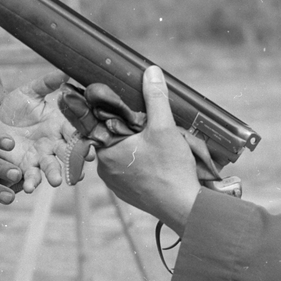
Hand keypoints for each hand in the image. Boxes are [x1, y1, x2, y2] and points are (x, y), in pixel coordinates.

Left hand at [0, 70, 76, 192]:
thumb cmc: (17, 105)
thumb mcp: (30, 91)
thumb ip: (46, 84)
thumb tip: (63, 72)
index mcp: (60, 125)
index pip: (76, 134)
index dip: (84, 143)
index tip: (91, 151)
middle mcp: (54, 143)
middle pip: (67, 155)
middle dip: (73, 164)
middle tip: (77, 173)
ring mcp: (40, 156)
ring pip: (51, 167)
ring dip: (54, 175)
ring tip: (55, 182)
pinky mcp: (25, 166)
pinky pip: (30, 176)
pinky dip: (31, 182)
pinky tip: (30, 187)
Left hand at [96, 66, 198, 231]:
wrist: (185, 207)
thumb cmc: (171, 169)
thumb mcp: (164, 128)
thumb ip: (155, 98)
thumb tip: (151, 72)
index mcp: (106, 151)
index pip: (95, 122)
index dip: (101, 107)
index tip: (101, 96)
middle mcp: (105, 169)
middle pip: (112, 138)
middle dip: (127, 127)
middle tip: (145, 120)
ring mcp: (117, 184)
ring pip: (122, 154)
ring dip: (135, 145)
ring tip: (156, 140)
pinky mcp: (129, 193)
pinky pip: (130, 170)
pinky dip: (141, 161)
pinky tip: (157, 158)